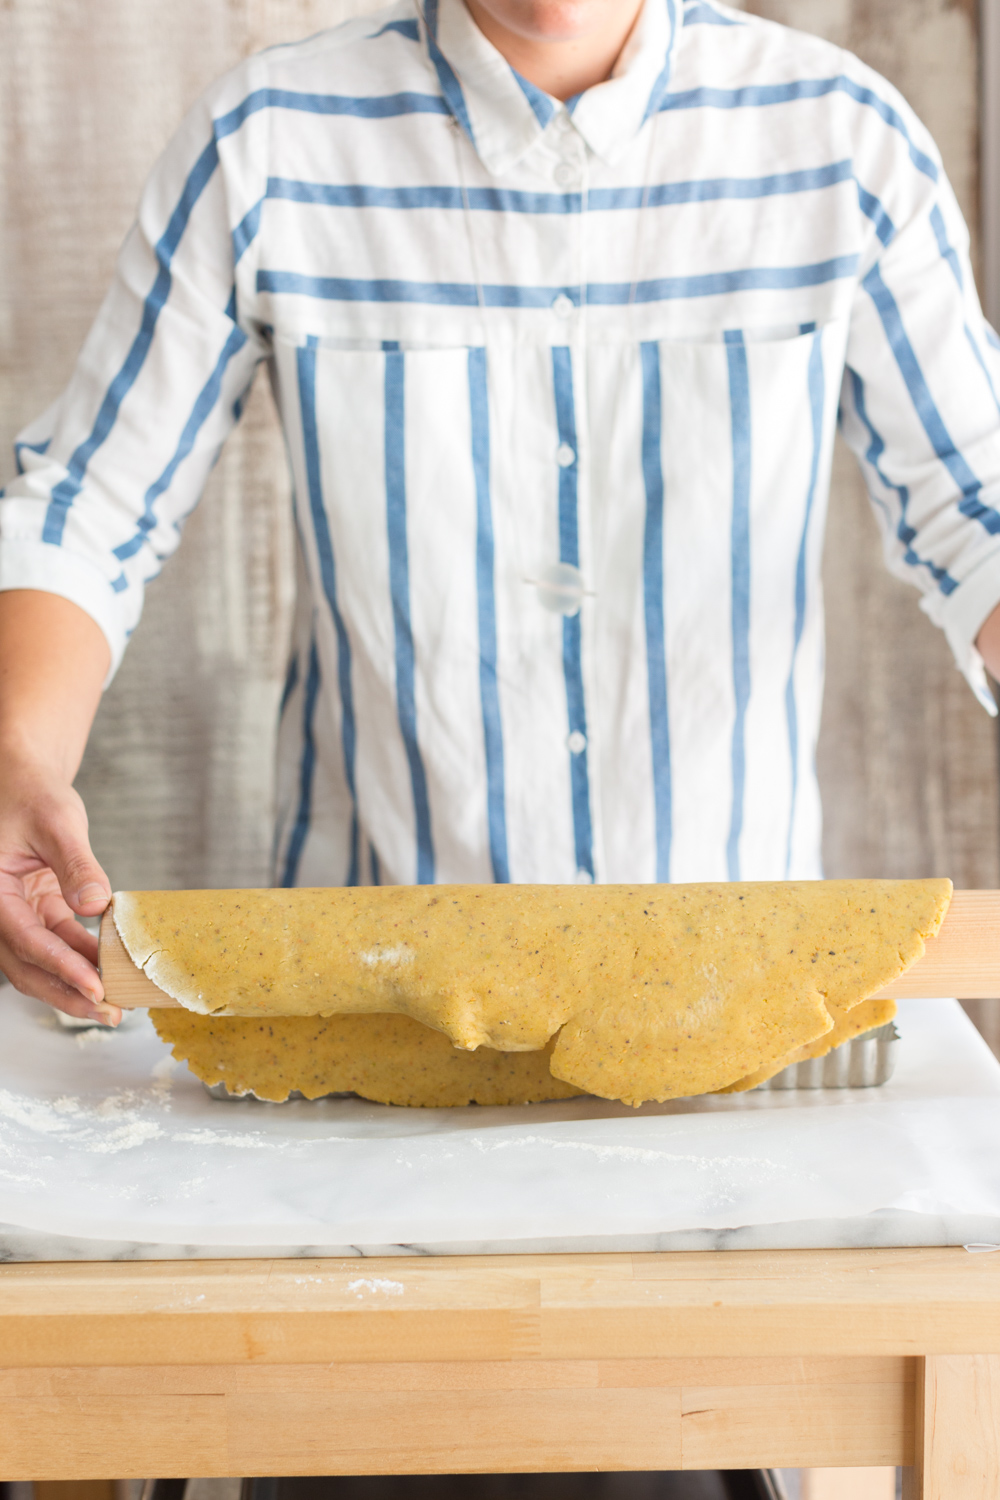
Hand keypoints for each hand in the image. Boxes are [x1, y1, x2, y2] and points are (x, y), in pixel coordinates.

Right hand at [0, 760, 120, 1023]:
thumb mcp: (58, 822)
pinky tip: (111, 968)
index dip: (60, 966)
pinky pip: (55, 943)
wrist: (24, 782)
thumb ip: (76, 864)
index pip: (24, 939)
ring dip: (74, 983)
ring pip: (39, 962)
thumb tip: (96, 905)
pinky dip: (81, 958)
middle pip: (26, 966)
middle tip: (108, 1011)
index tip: (94, 986)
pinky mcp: (34, 911)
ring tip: (114, 1003)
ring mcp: (14, 913)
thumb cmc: (33, 794)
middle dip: (66, 993)